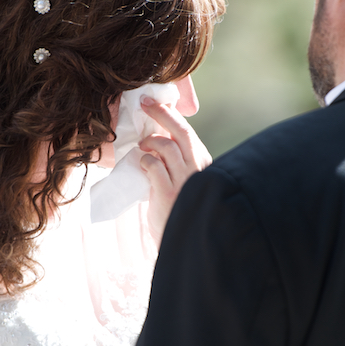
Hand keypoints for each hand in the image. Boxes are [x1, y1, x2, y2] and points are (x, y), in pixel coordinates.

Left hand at [137, 96, 210, 243]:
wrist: (183, 241)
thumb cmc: (179, 211)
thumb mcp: (184, 183)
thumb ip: (177, 164)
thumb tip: (157, 140)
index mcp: (203, 165)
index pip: (188, 134)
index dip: (171, 116)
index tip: (156, 104)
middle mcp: (198, 170)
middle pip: (181, 132)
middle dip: (162, 113)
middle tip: (145, 103)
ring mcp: (185, 181)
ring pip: (166, 146)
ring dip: (150, 141)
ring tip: (142, 147)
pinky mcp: (168, 193)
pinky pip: (153, 165)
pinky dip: (144, 160)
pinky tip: (141, 164)